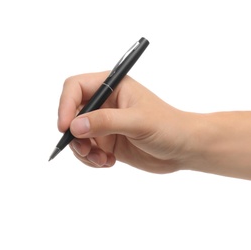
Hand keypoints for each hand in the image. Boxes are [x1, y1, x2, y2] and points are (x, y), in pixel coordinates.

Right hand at [58, 71, 194, 171]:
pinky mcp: (109, 142)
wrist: (185, 148)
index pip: (75, 87)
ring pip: (77, 136)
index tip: (65, 127)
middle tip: (85, 150)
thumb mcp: (138, 122)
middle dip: (74, 134)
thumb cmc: (169, 127)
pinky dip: (91, 159)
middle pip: (72, 114)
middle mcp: (106, 103)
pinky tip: (109, 163)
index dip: (65, 105)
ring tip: (101, 160)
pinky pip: (87, 151)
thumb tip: (75, 126)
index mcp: (113, 86)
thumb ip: (106, 122)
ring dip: (83, 151)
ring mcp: (106, 124)